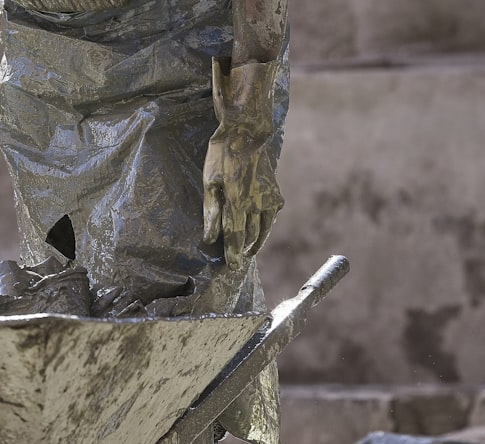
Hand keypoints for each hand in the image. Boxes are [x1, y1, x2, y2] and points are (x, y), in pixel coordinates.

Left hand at [203, 59, 283, 269]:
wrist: (248, 133)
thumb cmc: (222, 155)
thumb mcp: (210, 182)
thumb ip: (211, 212)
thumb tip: (210, 239)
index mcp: (237, 202)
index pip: (235, 236)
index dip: (232, 254)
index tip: (231, 268)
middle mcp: (256, 204)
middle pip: (249, 236)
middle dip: (242, 250)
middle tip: (236, 262)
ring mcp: (269, 199)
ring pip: (263, 229)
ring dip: (255, 243)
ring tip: (247, 253)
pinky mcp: (275, 194)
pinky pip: (271, 218)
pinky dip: (264, 229)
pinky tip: (258, 234)